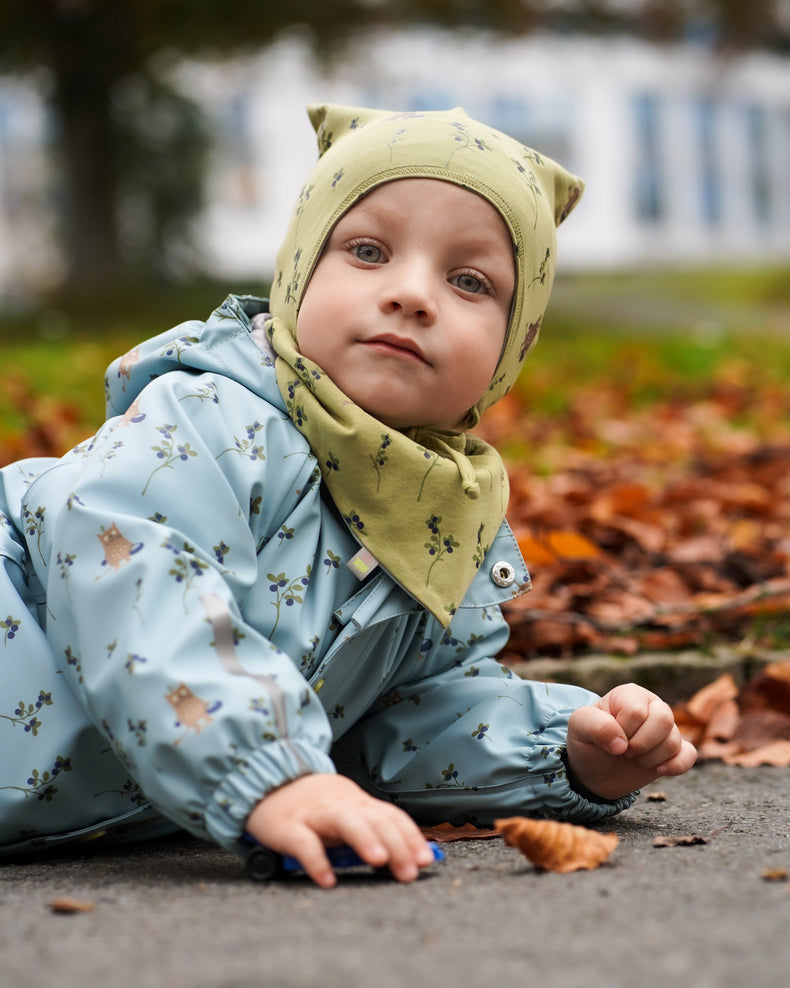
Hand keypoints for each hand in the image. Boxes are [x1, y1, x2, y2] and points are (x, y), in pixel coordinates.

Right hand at [246, 774, 434, 888]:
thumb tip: (405, 856)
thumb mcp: (346, 812)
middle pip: (374, 817)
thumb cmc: (313, 806)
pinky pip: (303, 842)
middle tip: (410, 871)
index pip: (391, 815)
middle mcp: (340, 803)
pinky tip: (327, 879)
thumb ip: (370, 829)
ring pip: (344, 820)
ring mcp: (313, 813)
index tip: (426, 859)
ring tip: (379, 861)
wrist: (266, 779)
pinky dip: (316, 860)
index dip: (410, 836)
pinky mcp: (286, 826)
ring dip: (365, 838)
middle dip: (397, 843)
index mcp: (357, 801)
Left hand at [566, 684, 696, 800]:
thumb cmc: (587, 741)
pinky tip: (658, 770)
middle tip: (624, 751)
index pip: (637, 711)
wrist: (594, 771)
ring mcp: (666, 728)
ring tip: (632, 758)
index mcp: (630, 694)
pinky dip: (675, 766)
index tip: (609, 739)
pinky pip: (689, 755)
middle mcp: (652, 706)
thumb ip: (595, 725)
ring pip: (674, 740)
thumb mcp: (578, 727)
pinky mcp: (676, 750)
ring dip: (649, 758)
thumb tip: (621, 743)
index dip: (622, 732)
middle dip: (640, 744)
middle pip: (664, 719)